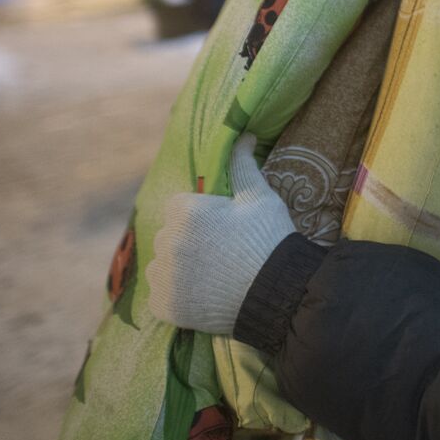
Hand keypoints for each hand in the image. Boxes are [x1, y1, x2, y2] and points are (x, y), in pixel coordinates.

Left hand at [146, 132, 296, 333]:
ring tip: (213, 275)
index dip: (202, 216)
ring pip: (163, 264)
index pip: (179, 207)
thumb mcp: (259, 197)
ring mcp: (163, 277)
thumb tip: (243, 134)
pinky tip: (204, 294)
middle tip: (222, 252)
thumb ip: (241, 164)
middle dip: (189, 240)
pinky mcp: (163, 306)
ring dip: (180, 267)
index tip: (222, 228)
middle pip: (170, 235)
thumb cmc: (269, 239)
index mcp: (185, 212)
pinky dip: (177, 295)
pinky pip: (161, 294)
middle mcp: (167, 242)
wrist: (278, 293)